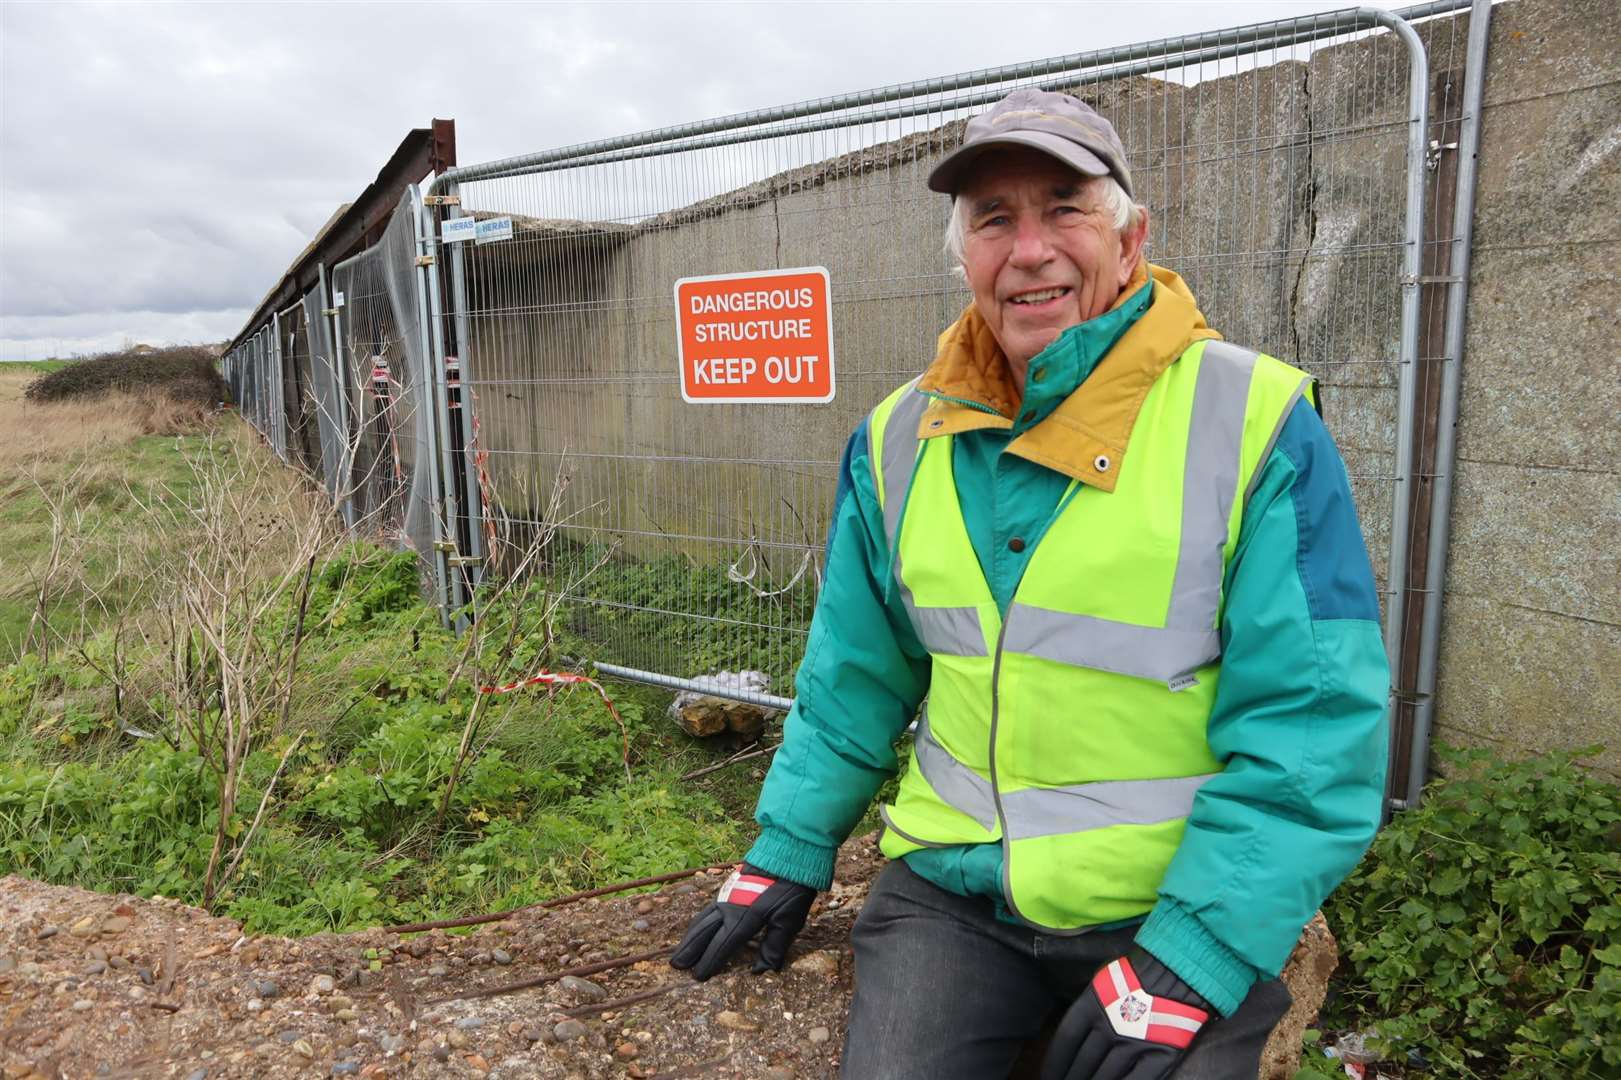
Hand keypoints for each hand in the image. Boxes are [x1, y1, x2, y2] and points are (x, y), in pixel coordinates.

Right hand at [669, 864, 815, 979]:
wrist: (787, 854)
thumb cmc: (791, 889)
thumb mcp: (789, 920)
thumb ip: (774, 946)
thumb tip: (761, 970)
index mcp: (745, 918)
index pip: (722, 945)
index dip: (709, 961)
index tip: (698, 976)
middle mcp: (729, 908)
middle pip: (704, 932)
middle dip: (690, 950)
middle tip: (676, 966)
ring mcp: (726, 897)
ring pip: (702, 919)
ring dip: (690, 936)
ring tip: (680, 950)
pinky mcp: (727, 888)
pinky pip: (707, 909)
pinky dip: (698, 922)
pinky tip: (697, 927)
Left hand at [1041, 948, 1211, 1079]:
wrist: (1178, 969)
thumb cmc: (1138, 975)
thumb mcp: (1104, 983)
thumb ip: (1089, 1008)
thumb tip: (1077, 1035)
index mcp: (1092, 1005)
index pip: (1066, 1041)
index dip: (1055, 1063)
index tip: (1048, 1077)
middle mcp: (1109, 1026)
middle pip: (1083, 1063)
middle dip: (1072, 1079)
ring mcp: (1135, 1042)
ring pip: (1105, 1076)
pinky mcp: (1159, 1055)